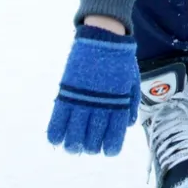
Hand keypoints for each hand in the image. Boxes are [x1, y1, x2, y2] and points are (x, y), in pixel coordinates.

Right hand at [47, 24, 140, 155]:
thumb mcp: (132, 81)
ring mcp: (83, 100)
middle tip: (88, 147)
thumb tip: (127, 124)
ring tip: (72, 147)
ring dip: (73, 144)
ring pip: (75, 133)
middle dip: (91, 147)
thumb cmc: (120, 58)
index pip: (114, 135)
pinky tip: (55, 140)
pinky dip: (55, 132)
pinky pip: (58, 118)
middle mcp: (101, 106)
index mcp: (119, 104)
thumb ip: (129, 103)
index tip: (107, 152)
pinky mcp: (68, 92)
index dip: (110, 147)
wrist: (105, 36)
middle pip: (93, 138)